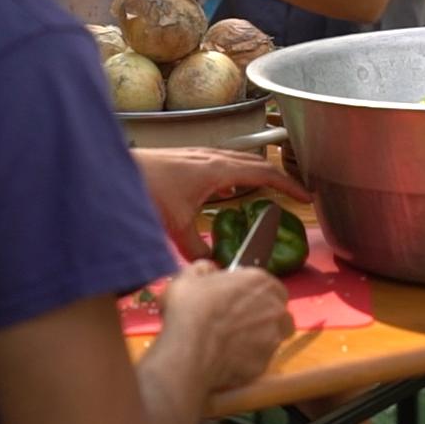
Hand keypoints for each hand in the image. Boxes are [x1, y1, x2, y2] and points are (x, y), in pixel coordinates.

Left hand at [132, 147, 310, 259]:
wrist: (118, 168)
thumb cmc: (147, 189)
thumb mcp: (176, 226)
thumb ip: (198, 250)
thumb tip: (217, 268)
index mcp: (218, 169)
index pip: (264, 173)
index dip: (288, 184)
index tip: (306, 195)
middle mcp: (212, 157)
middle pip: (256, 162)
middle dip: (279, 176)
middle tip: (295, 192)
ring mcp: (200, 155)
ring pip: (239, 159)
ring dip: (257, 172)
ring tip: (268, 189)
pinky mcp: (188, 158)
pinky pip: (223, 162)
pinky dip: (235, 173)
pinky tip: (227, 190)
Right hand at [161, 259, 293, 388]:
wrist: (189, 353)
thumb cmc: (190, 309)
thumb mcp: (188, 278)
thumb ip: (204, 270)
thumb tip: (209, 270)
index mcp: (260, 282)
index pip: (271, 286)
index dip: (256, 294)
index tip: (240, 300)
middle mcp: (274, 308)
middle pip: (279, 312)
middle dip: (265, 316)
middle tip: (241, 322)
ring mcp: (273, 338)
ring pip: (276, 337)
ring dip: (262, 338)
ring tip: (238, 344)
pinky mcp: (265, 365)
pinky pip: (260, 360)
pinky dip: (249, 361)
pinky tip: (230, 361)